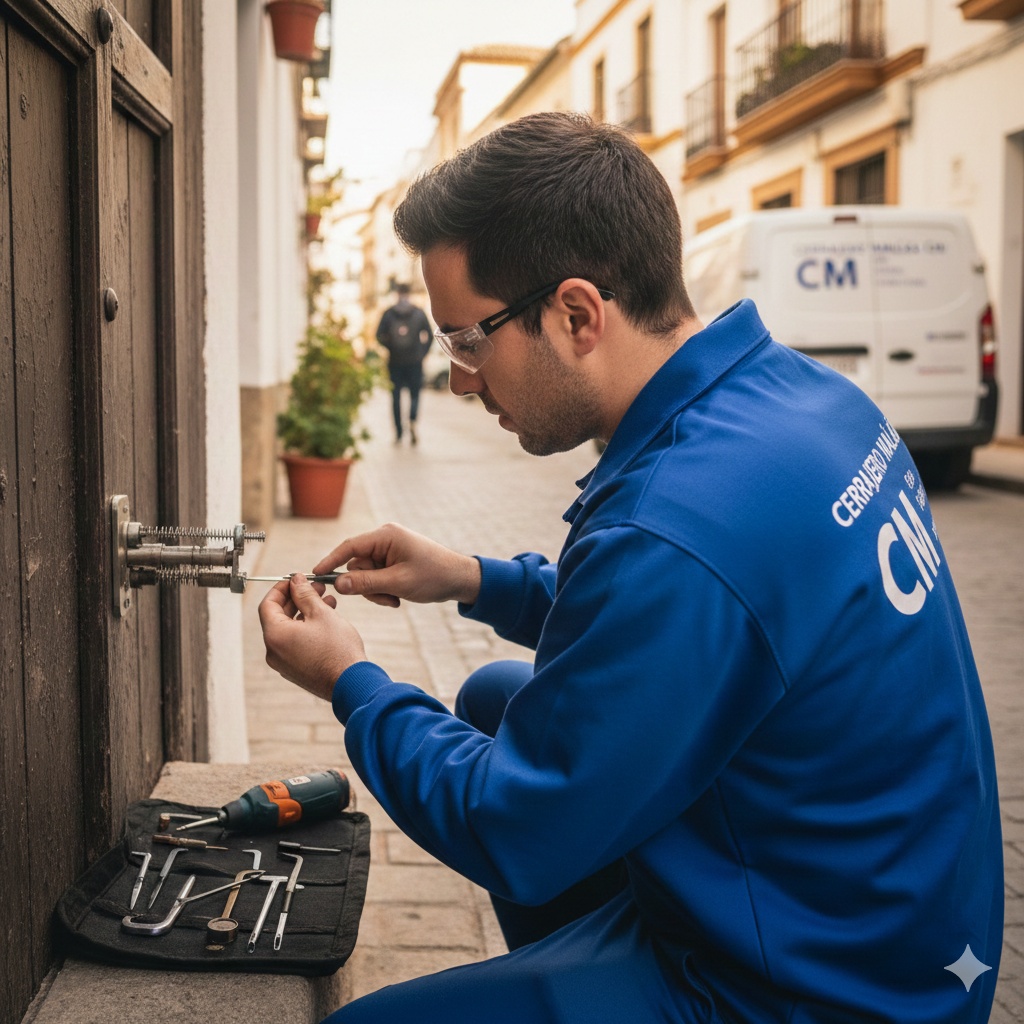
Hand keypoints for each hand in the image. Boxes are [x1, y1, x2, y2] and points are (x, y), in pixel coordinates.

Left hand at [258, 574, 366, 701]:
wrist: (352, 684)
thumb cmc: (338, 651)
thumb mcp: (321, 614)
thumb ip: (305, 594)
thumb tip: (296, 581)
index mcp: (275, 636)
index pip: (267, 604)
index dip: (281, 588)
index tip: (296, 580)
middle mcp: (274, 652)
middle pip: (278, 617)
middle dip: (297, 599)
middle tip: (315, 587)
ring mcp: (284, 663)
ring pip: (289, 630)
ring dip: (305, 613)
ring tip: (327, 602)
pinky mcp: (296, 670)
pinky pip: (296, 644)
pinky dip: (307, 629)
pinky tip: (326, 621)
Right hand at [312, 523, 480, 607]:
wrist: (460, 579)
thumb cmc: (434, 576)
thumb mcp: (398, 582)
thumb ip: (366, 583)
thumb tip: (338, 584)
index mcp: (386, 536)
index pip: (349, 547)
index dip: (330, 561)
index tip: (314, 574)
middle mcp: (385, 539)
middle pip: (356, 564)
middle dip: (366, 586)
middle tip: (386, 599)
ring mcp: (389, 550)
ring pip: (365, 574)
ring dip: (376, 591)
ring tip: (395, 599)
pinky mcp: (393, 560)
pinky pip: (376, 577)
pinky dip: (383, 589)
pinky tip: (398, 596)